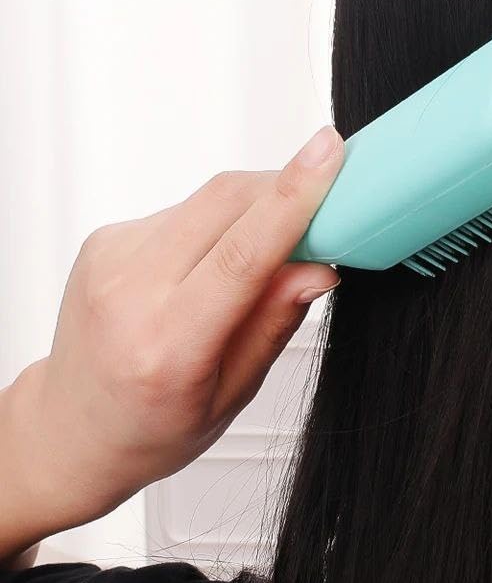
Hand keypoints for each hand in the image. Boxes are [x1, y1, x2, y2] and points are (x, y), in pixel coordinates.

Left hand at [0, 126, 343, 565]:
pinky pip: (186, 208)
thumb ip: (274, 322)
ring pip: (209, 198)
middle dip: (286, 186)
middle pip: (226, 203)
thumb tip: (319, 267)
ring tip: (273, 245)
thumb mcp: (232, 394)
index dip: (293, 198)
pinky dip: (221, 219)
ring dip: (256, 205)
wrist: (72, 429)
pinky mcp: (107, 238)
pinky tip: (218, 257)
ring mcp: (111, 259)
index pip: (242, 254)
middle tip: (330, 198)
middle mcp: (129, 293)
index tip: (328, 154)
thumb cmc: (152, 426)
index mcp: (167, 346)